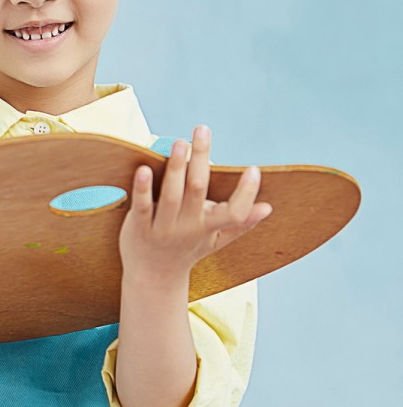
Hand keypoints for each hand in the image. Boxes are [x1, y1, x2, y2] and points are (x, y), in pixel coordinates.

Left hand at [118, 125, 272, 284]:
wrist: (153, 277)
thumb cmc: (188, 251)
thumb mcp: (216, 240)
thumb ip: (241, 223)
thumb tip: (268, 207)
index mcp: (209, 228)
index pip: (234, 213)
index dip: (246, 194)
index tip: (254, 169)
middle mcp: (188, 227)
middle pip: (197, 190)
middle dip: (201, 158)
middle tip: (202, 129)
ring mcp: (163, 228)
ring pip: (171, 196)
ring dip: (176, 168)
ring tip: (180, 142)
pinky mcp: (138, 227)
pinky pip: (142, 206)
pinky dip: (143, 188)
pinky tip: (144, 168)